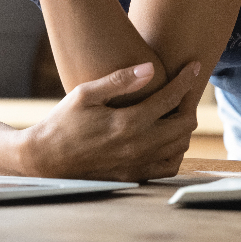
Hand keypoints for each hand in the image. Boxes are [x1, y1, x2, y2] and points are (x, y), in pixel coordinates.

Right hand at [21, 60, 200, 181]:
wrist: (46, 159)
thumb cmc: (63, 122)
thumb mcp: (85, 94)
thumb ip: (119, 80)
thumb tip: (150, 67)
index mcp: (128, 123)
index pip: (170, 98)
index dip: (186, 80)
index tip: (194, 66)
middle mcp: (138, 146)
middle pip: (184, 124)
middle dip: (189, 102)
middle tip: (184, 89)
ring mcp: (138, 164)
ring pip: (181, 146)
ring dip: (184, 126)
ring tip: (176, 109)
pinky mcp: (134, 176)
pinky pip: (169, 166)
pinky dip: (175, 150)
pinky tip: (166, 137)